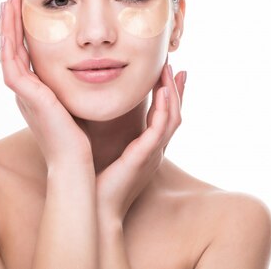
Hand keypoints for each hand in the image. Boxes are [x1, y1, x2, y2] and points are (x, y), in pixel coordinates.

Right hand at [0, 0, 92, 168]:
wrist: (76, 164)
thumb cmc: (82, 140)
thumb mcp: (77, 105)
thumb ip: (77, 88)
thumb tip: (93, 70)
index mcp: (36, 93)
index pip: (24, 55)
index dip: (21, 32)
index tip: (24, 9)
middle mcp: (26, 92)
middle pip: (11, 50)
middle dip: (10, 24)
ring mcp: (24, 95)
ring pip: (7, 53)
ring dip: (6, 27)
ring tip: (8, 2)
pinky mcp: (28, 98)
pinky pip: (12, 66)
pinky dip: (9, 45)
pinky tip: (10, 26)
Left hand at [95, 63, 185, 223]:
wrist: (94, 205)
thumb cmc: (96, 179)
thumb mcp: (105, 149)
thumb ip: (106, 131)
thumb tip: (94, 109)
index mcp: (148, 149)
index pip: (165, 117)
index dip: (171, 95)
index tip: (171, 73)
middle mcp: (155, 151)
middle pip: (175, 114)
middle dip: (176, 89)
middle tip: (174, 65)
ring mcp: (153, 154)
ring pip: (172, 118)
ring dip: (172, 92)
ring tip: (169, 70)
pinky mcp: (145, 157)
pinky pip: (160, 130)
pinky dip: (163, 109)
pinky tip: (162, 92)